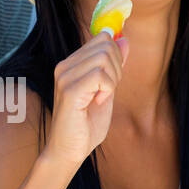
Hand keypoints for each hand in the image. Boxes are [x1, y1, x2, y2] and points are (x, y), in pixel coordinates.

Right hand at [41, 33, 128, 169]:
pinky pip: (100, 75)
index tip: (112, 79)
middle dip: (117, 67)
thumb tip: (124, 39)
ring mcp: (65, 76)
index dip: (116, 55)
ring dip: (112, 79)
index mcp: (71, 63)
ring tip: (102, 97)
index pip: (102, 37)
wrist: (70, 150)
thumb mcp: (107, 90)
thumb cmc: (86, 125)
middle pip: (105, 44)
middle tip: (108, 91)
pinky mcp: (69, 89)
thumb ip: (114, 65)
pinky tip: (97, 102)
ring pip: (104, 58)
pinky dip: (107, 89)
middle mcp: (65, 66)